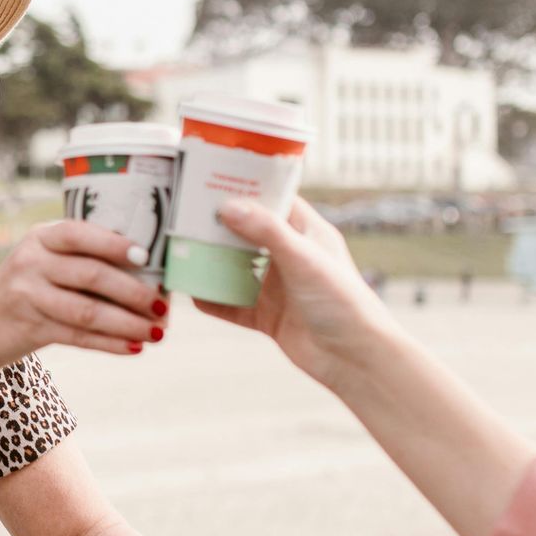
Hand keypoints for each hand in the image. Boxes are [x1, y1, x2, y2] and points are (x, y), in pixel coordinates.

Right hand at [0, 221, 169, 369]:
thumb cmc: (24, 291)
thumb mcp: (42, 263)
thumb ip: (80, 259)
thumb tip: (147, 271)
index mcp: (40, 238)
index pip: (81, 233)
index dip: (115, 244)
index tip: (148, 256)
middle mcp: (32, 262)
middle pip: (92, 274)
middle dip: (133, 291)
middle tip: (163, 305)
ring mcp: (28, 296)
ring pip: (89, 311)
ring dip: (128, 323)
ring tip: (157, 332)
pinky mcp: (30, 328)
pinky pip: (79, 337)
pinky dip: (110, 343)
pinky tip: (134, 348)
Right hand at [194, 197, 389, 385]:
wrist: (353, 358)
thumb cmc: (342, 301)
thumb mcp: (302, 258)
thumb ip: (266, 231)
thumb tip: (227, 206)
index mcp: (307, 233)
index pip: (274, 200)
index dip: (246, 188)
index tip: (213, 177)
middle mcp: (292, 256)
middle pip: (248, 233)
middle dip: (219, 226)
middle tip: (185, 213)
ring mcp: (279, 288)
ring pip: (237, 269)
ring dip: (212, 262)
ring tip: (181, 249)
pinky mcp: (269, 316)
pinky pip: (234, 305)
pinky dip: (214, 299)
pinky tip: (191, 292)